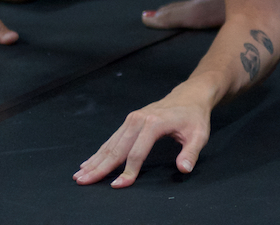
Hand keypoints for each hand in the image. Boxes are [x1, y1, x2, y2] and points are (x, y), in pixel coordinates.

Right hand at [75, 96, 209, 186]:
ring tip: (80, 175)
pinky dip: (99, 152)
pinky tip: (88, 162)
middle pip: (117, 148)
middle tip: (83, 182)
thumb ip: (191, 153)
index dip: (128, 171)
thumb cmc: (195, 117)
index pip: (137, 153)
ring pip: (111, 144)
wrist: (191, 95)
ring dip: (94, 160)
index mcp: (155, 124)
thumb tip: (184, 169)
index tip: (118, 185)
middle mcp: (139, 120)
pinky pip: (112, 139)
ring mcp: (133, 119)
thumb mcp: (199, 134)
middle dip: (100, 167)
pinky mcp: (130, 120)